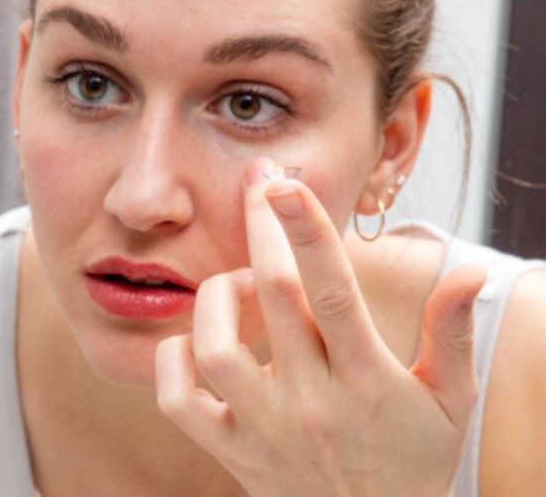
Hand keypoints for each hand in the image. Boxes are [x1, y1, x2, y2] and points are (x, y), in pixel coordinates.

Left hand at [155, 159, 486, 496]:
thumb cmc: (414, 456)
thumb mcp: (450, 400)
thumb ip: (452, 333)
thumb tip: (467, 271)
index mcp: (367, 379)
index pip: (333, 293)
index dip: (307, 232)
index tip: (285, 184)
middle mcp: (310, 401)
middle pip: (273, 298)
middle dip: (262, 228)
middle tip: (259, 185)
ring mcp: (264, 428)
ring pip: (215, 348)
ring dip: (216, 300)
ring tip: (239, 284)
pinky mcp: (230, 450)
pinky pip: (178, 401)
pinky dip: (172, 361)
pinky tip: (195, 340)